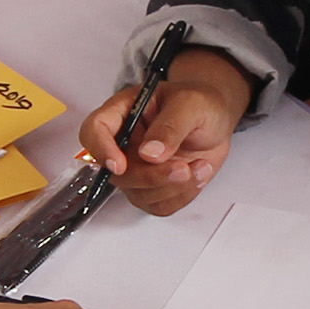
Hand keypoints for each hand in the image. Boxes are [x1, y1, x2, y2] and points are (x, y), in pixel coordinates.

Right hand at [76, 46, 250, 212]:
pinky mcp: (152, 187)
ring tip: (200, 165)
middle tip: (182, 167)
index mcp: (122, 112)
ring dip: (173, 186)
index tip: (120, 164)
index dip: (101, 150)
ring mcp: (135, 168)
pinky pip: (158, 205)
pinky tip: (197, 174)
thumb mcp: (191, 103)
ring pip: (138, 194)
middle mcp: (123, 143)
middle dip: (151, 176)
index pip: (94, 130)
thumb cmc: (198, 103)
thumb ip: (170, 125)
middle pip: (117, 173)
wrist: (215, 122)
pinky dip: (181, 196)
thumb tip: (149, 152)